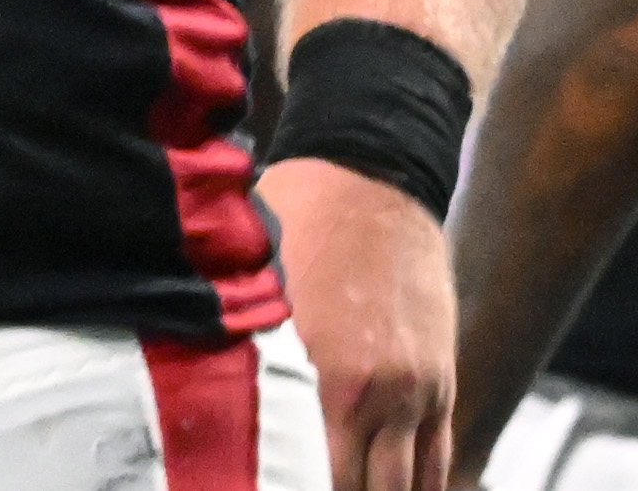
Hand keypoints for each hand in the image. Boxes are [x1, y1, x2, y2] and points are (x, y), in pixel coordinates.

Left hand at [265, 156, 453, 490]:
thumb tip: (195, 399)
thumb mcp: (255, 291)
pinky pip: (437, 457)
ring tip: (355, 489)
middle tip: (298, 483)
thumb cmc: (302, 224)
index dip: (290, 484)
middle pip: (367, 489)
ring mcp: (419, 391)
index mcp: (333, 382)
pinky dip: (420, 486)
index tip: (272, 482)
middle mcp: (384, 396)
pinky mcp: (442, 380)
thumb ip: (241, 356)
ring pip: (407, 485)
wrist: (375, 178)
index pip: (316, 477)